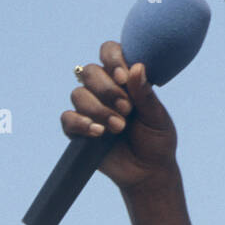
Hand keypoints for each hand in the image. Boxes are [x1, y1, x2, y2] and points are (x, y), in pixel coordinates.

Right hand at [60, 40, 178, 193]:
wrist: (149, 172)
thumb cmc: (156, 140)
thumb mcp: (157, 116)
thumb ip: (145, 94)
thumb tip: (137, 66)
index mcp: (124, 80)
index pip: (109, 52)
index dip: (113, 60)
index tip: (124, 78)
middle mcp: (104, 90)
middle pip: (89, 72)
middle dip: (107, 90)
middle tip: (127, 109)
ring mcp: (89, 110)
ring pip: (78, 94)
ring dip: (99, 109)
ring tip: (119, 127)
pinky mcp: (78, 131)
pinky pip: (68, 118)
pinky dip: (81, 123)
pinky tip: (99, 133)